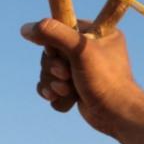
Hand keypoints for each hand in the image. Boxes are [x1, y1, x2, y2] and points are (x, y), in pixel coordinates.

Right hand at [19, 19, 143, 136]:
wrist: (117, 115)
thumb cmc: (105, 80)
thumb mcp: (80, 50)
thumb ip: (54, 33)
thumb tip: (25, 29)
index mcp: (98, 34)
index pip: (62, 28)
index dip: (55, 44)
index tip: (59, 54)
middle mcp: (91, 50)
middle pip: (51, 52)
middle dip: (54, 68)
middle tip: (66, 75)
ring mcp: (82, 70)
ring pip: (49, 71)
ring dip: (54, 83)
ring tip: (68, 90)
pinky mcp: (76, 87)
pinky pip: (51, 86)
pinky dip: (54, 94)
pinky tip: (64, 99)